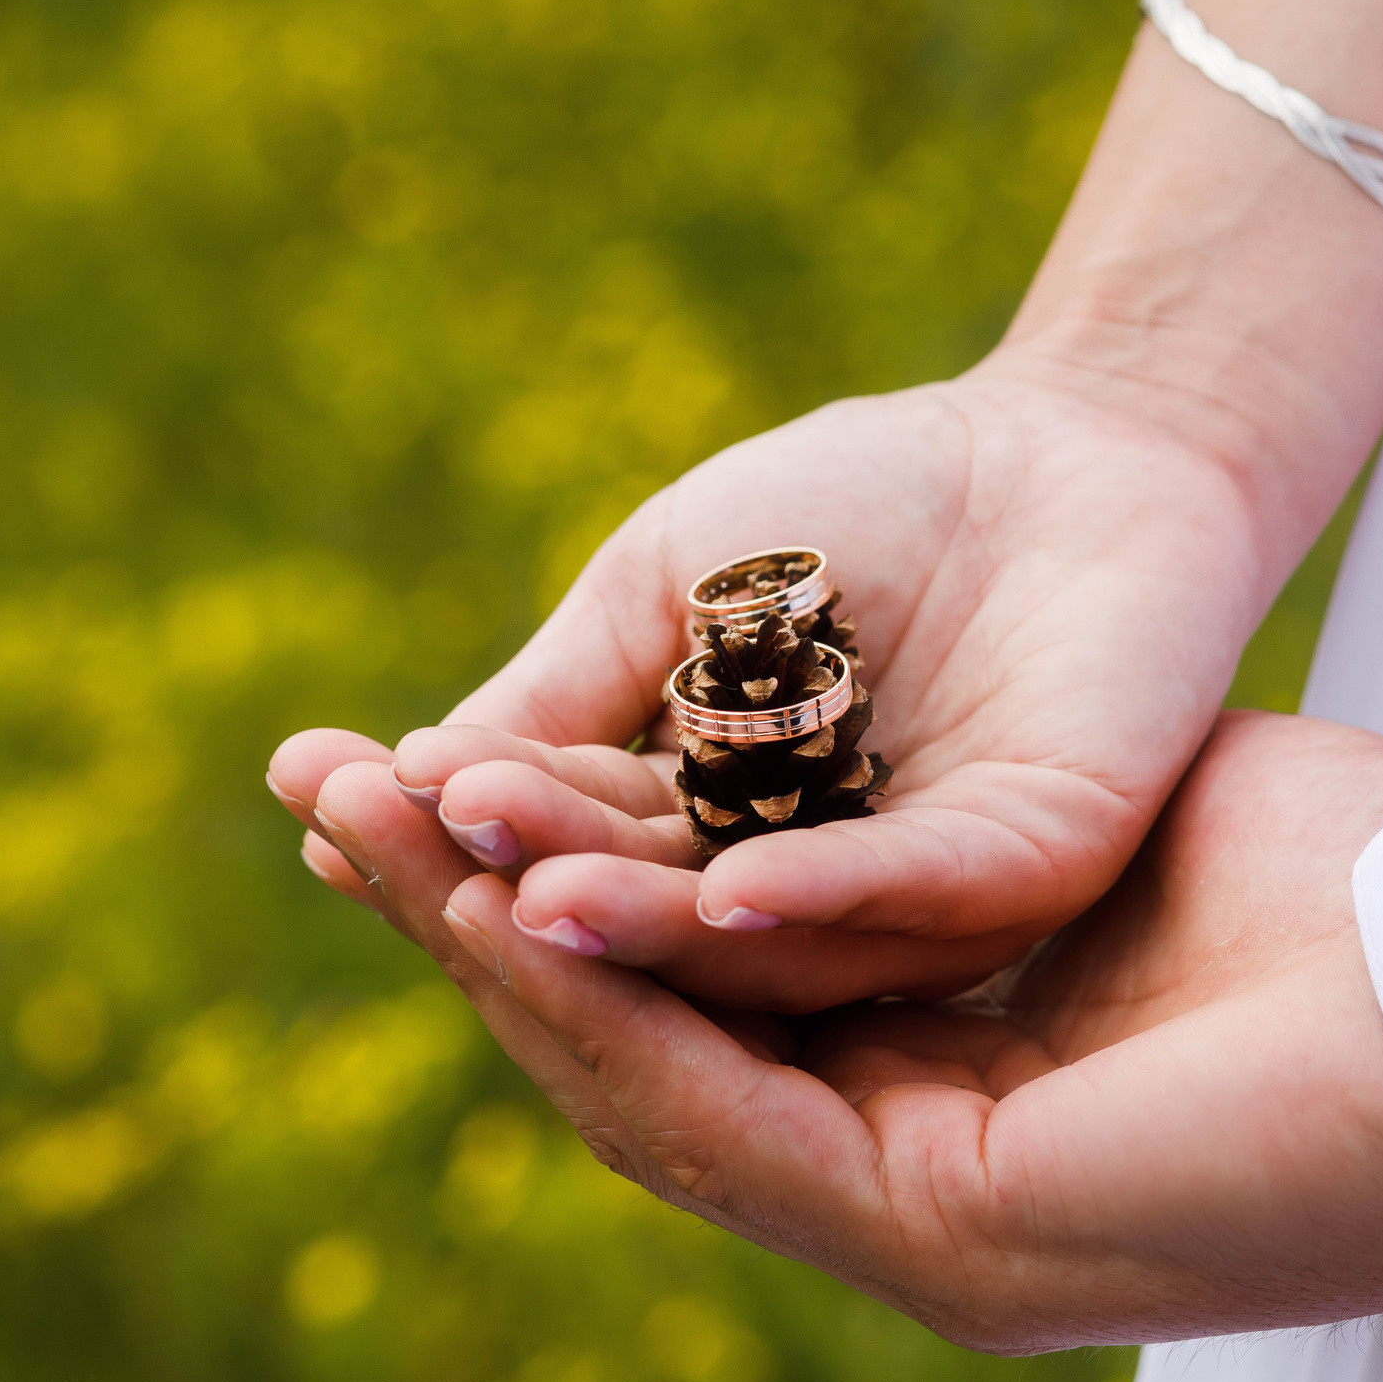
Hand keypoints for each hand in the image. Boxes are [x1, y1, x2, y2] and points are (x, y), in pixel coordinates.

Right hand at [273, 362, 1297, 1010]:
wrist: (1066, 434)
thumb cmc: (864, 504)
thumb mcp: (677, 592)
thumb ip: (563, 698)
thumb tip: (404, 786)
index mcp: (713, 846)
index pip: (562, 857)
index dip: (446, 831)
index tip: (316, 792)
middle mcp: (806, 902)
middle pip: (643, 929)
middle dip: (512, 888)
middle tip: (378, 849)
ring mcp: (921, 900)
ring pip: (763, 947)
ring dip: (641, 925)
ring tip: (518, 894)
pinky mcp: (1035, 865)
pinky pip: (917, 899)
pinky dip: (818, 901)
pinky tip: (721, 896)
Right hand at [303, 710, 1382, 1349]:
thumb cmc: (1336, 871)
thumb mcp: (1030, 808)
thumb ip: (882, 822)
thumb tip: (737, 758)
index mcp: (913, 1080)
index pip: (665, 1004)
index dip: (519, 893)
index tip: (400, 776)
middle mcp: (900, 1171)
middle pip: (622, 1053)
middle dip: (467, 918)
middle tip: (327, 795)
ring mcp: (930, 1233)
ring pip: (651, 1102)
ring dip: (506, 965)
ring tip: (385, 834)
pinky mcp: (975, 1249)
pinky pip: (754, 1134)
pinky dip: (632, 1021)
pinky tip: (531, 914)